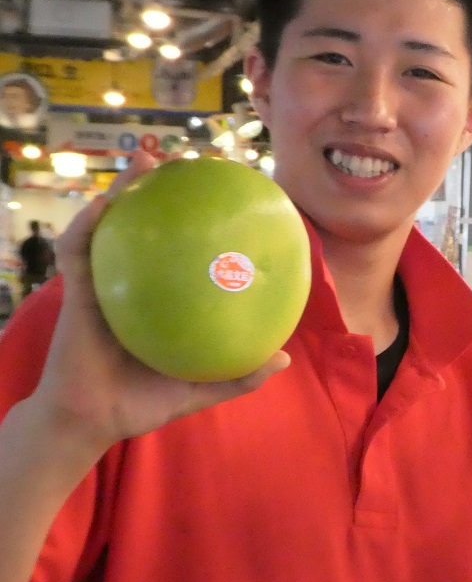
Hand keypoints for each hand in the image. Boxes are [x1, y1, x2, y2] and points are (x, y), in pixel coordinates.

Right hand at [24, 150, 290, 454]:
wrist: (92, 422)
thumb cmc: (143, 401)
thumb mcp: (202, 386)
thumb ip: (241, 374)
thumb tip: (284, 358)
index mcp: (165, 297)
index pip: (187, 249)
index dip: (204, 220)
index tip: (229, 193)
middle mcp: (134, 282)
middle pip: (151, 224)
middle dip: (166, 188)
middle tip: (191, 159)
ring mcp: (104, 282)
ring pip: (112, 224)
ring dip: (125, 190)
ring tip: (146, 161)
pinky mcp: (77, 291)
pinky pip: (79, 251)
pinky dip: (90, 225)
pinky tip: (105, 205)